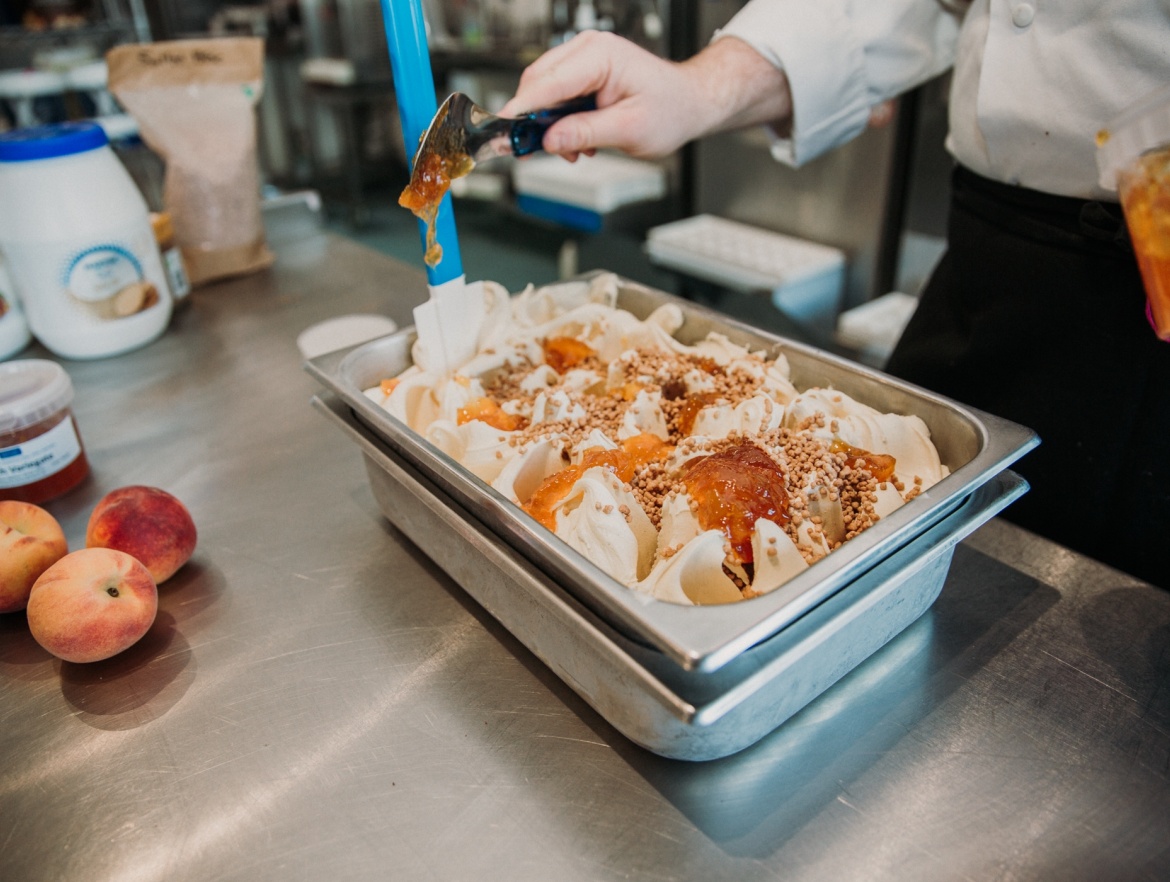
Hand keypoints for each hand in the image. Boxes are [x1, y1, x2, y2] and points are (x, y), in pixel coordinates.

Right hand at [498, 31, 792, 160]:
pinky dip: (559, 121)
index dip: (521, 109)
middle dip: (532, 120)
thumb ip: (587, 133)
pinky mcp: (583, 72)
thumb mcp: (629, 130)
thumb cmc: (670, 110)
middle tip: (526, 151)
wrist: (688, 102)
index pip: (549, 83)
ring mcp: (584, 58)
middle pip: (538, 83)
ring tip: (574, 149)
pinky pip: (556, 95)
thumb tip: (551, 139)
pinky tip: (578, 140)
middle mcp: (589, 50)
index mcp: (601, 56)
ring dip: (548, 124)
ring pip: (543, 90)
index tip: (501, 130)